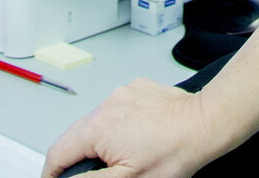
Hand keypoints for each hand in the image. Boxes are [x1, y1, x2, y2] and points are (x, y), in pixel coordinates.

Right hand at [41, 77, 227, 177]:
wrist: (206, 124)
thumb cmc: (175, 152)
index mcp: (97, 127)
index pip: (57, 153)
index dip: (52, 173)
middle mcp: (106, 104)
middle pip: (76, 136)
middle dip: (79, 157)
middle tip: (93, 173)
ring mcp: (123, 93)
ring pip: (97, 122)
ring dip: (100, 140)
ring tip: (124, 155)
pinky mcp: (138, 88)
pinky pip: (117, 108)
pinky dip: (119, 124)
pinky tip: (138, 137)